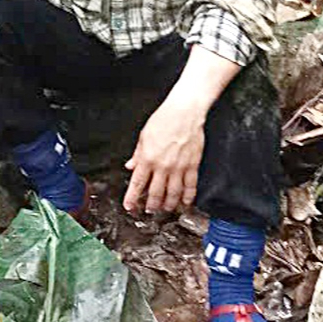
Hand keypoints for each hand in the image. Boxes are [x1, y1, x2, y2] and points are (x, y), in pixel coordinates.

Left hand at [123, 99, 206, 213]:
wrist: (185, 111)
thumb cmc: (164, 119)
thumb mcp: (144, 136)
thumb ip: (137, 154)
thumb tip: (130, 165)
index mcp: (148, 158)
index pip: (137, 183)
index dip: (132, 198)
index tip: (129, 206)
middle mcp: (163, 166)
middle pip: (155, 193)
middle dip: (151, 205)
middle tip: (149, 210)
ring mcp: (179, 167)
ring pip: (173, 193)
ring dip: (169, 204)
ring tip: (166, 209)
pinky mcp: (192, 165)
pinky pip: (190, 185)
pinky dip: (188, 196)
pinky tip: (186, 202)